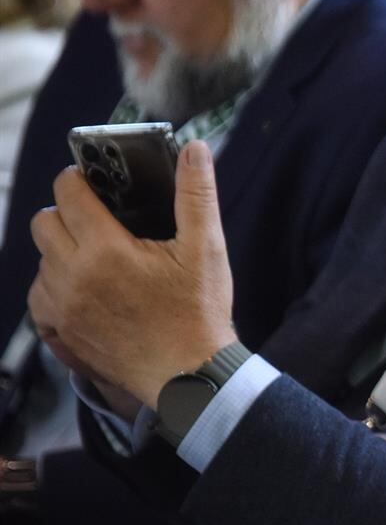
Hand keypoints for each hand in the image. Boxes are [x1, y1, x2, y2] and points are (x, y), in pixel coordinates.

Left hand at [26, 142, 236, 409]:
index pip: (69, 193)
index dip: (80, 179)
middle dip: (67, 213)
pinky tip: (87, 290)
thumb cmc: (199, 311)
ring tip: (99, 259)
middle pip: (43, 222)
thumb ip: (196, 194)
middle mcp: (72, 276)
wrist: (188, 376)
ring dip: (62, 251)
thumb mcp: (206, 247)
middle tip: (100, 221)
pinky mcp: (59, 331)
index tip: (96, 183)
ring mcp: (60, 307)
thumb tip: (195, 148)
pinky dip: (56, 286)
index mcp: (105, 249)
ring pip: (41, 260)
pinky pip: (39, 296)